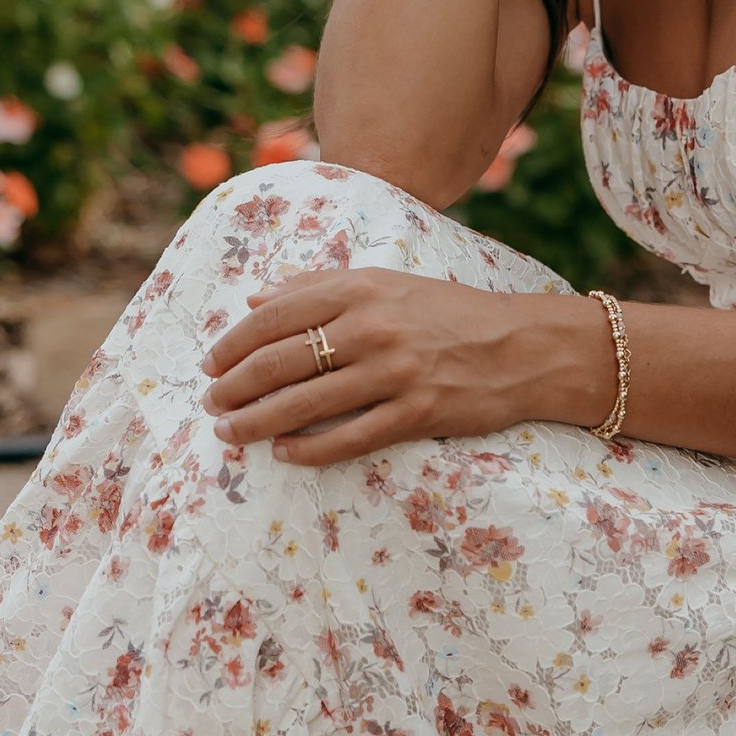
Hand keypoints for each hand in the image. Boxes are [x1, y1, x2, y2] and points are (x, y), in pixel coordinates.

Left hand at [203, 268, 612, 467]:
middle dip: (233, 387)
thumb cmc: (449, 313)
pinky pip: (348, 437)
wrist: (524, 346)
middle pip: (279, 361)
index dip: (233, 342)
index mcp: (361, 288)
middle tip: (211, 403)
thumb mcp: (387, 283)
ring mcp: (394, 372)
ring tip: (230, 433)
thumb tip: (255, 297)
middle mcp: (373, 326)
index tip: (210, 362)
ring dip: (256, 422)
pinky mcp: (416, 413)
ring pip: (304, 403)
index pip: (275, 315)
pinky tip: (283, 453)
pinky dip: (309, 449)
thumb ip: (320, 286)